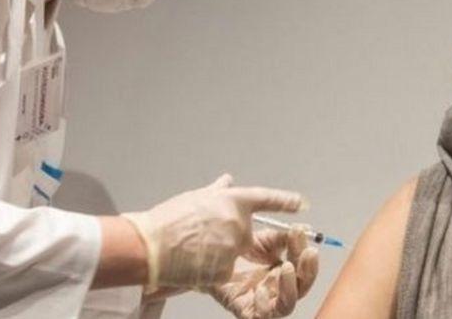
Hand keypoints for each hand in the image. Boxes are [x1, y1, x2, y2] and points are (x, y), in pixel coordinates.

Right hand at [122, 174, 304, 289]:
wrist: (150, 246)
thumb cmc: (168, 219)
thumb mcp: (196, 197)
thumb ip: (217, 191)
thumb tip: (227, 180)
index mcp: (233, 201)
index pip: (266, 199)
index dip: (286, 201)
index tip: (301, 204)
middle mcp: (238, 223)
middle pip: (248, 232)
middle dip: (232, 235)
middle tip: (205, 235)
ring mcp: (233, 248)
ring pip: (235, 253)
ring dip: (220, 252)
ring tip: (194, 247)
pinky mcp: (225, 271)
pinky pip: (225, 271)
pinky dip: (212, 268)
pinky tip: (194, 261)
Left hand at [206, 227, 318, 318]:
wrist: (208, 257)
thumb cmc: (236, 250)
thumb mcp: (262, 238)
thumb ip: (282, 236)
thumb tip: (305, 229)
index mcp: (283, 271)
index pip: (303, 266)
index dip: (305, 250)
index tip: (300, 232)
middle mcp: (276, 288)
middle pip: (302, 287)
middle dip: (309, 270)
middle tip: (308, 252)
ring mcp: (263, 301)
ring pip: (287, 306)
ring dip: (291, 287)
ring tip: (286, 267)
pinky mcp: (245, 310)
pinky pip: (261, 315)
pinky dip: (265, 304)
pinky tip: (260, 289)